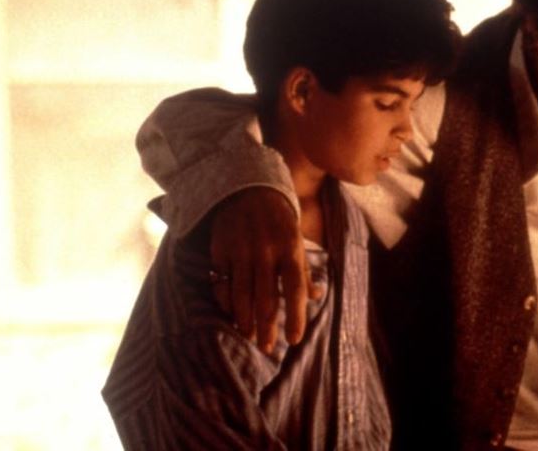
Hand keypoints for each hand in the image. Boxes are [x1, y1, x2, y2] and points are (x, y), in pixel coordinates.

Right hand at [209, 187, 321, 352]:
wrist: (247, 188)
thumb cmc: (278, 219)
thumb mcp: (297, 239)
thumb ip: (304, 270)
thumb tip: (317, 297)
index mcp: (290, 249)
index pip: (295, 289)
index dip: (295, 316)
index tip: (294, 340)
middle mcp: (265, 252)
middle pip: (266, 298)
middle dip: (267, 327)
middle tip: (267, 349)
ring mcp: (240, 251)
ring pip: (241, 295)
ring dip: (244, 320)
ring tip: (248, 336)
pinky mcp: (220, 251)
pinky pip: (222, 284)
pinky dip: (226, 303)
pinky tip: (231, 315)